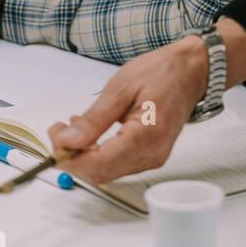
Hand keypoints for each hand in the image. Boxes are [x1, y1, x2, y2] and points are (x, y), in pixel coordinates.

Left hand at [48, 34, 208, 183]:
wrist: (190, 73)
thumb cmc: (161, 73)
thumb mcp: (120, 88)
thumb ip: (93, 119)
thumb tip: (67, 141)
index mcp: (146, 136)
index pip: (98, 164)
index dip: (69, 156)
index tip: (55, 135)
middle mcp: (152, 155)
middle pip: (99, 174)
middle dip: (72, 158)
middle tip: (59, 131)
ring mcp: (152, 158)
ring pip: (105, 173)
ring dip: (83, 156)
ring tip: (74, 127)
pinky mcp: (149, 156)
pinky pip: (116, 166)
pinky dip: (96, 154)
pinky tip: (90, 134)